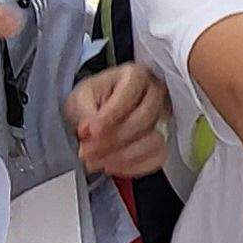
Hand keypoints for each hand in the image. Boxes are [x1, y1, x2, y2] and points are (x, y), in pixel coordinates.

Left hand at [66, 63, 171, 178]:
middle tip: (87, 152)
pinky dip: (133, 167)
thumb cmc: (93, 98)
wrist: (98, 110)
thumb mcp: (81, 97)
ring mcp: (162, 119)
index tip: (89, 132)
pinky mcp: (162, 141)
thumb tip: (89, 131)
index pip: (128, 97)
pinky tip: (111, 166)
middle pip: (143, 121)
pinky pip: (156, 158)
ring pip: (152, 142)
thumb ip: (85, 112)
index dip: (108, 117)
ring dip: (121, 157)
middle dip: (113, 140)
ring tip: (95, 162)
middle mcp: (155, 94)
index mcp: (135, 76)